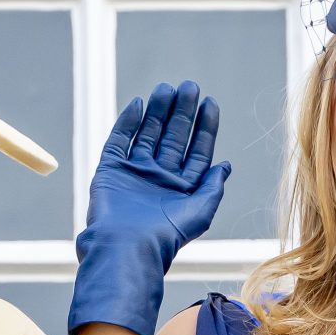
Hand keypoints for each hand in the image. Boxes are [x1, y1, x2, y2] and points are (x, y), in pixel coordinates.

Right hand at [68, 80, 229, 334]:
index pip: (197, 150)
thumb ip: (212, 187)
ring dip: (158, 111)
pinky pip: (119, 141)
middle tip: (190, 87)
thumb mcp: (201, 211)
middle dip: (182, 112)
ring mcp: (135, 173)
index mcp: (182, 189)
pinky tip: (138, 104)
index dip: (205, 126)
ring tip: (167, 88)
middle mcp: (159, 178)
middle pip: (173, 137)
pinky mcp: (111, 171)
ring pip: (148, 134)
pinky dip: (127, 122)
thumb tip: (225, 165)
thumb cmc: (165, 235)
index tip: (210, 102)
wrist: (126, 247)